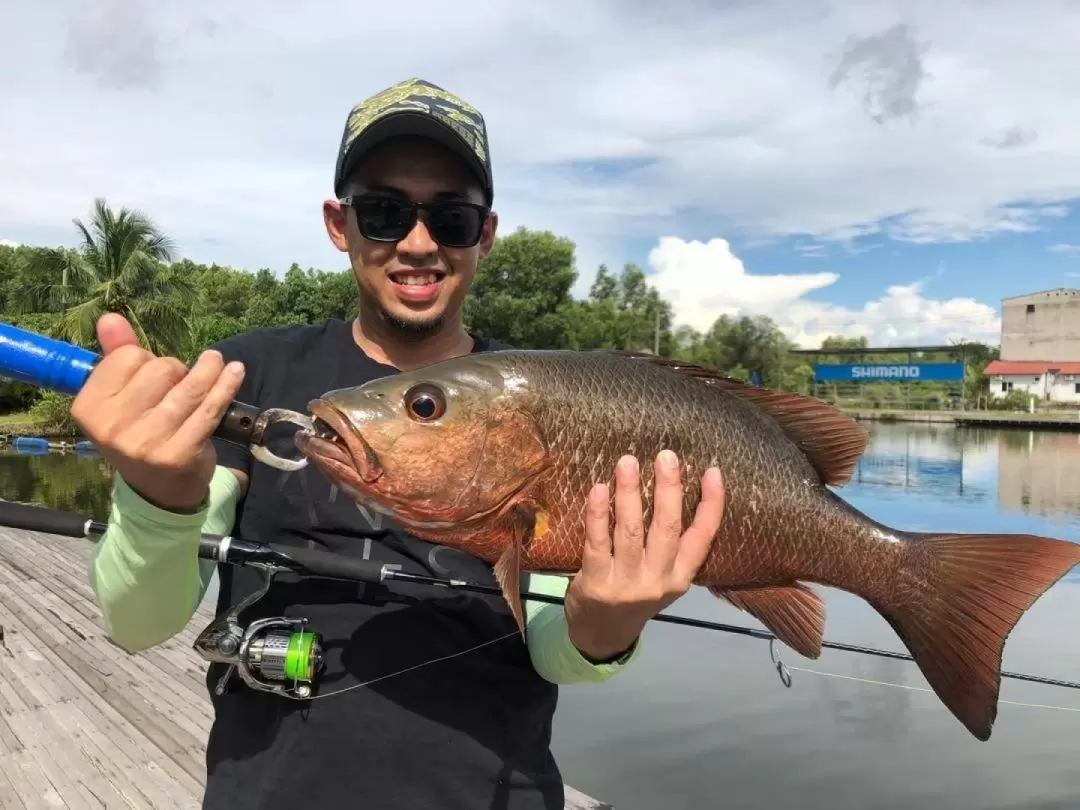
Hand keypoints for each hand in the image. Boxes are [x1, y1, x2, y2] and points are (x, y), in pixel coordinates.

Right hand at [70, 313, 245, 512]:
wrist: (159, 490)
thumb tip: (110, 318)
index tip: (151, 377)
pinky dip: (226, 385)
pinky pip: (210, 407)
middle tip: (178, 387)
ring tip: (216, 363)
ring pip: (188, 385)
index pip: (126, 357)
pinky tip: (235, 372)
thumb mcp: (121, 399)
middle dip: (175, 369)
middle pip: (160, 368)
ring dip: (208, 369)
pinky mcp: (181, 452)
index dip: (144, 359)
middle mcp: (113, 427)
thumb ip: (115, 356)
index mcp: (89, 408)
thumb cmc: (139, 433)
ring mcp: (148, 442)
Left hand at [564, 450, 725, 661]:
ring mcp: (627, 584)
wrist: (601, 635)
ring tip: (627, 462)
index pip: (703, 538)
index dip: (711, 505)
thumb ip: (668, 544)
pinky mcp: (596, 584)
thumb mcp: (662, 577)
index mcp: (680, 577)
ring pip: (631, 531)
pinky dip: (598, 514)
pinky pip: (597, 543)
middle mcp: (658, 581)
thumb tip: (670, 486)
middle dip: (668, 489)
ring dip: (630, 493)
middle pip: (667, 529)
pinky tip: (599, 489)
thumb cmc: (633, 593)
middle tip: (666, 456)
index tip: (713, 471)